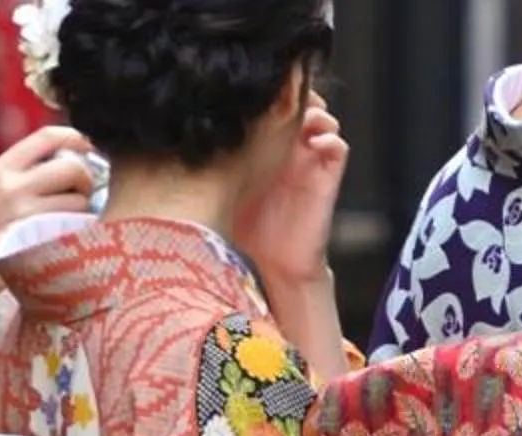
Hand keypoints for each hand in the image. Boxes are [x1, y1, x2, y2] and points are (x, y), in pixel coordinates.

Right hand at [0, 126, 102, 304]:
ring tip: (68, 221)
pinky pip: (74, 229)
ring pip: (79, 200)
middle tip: (81, 195)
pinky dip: (78, 232)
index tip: (89, 151)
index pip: (48, 137)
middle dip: (86, 180)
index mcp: (2, 167)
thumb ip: (27, 172)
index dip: (77, 139)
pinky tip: (64, 238)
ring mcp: (24, 214)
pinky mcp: (35, 241)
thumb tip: (73, 160)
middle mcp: (12, 185)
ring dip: (83, 211)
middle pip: (72, 167)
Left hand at [233, 94, 346, 294]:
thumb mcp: (218, 180)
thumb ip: (213, 152)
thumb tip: (184, 119)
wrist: (269, 267)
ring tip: (300, 113)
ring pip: (320, 116)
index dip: (265, 88)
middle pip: (297, 100)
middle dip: (290, 90)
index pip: (268, 101)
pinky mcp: (325, 177)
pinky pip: (337, 146)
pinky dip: (330, 137)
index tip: (251, 83)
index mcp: (260, 142)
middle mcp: (286, 146)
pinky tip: (315, 140)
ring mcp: (308, 159)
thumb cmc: (239, 227)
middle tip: (279, 91)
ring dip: (313, 109)